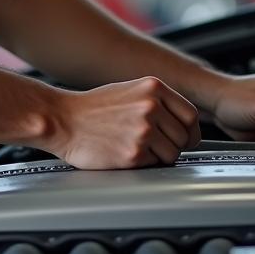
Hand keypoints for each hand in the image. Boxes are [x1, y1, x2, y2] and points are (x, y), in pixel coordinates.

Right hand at [49, 76, 200, 168]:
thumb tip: (183, 123)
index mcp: (153, 88)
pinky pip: (153, 165)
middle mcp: (151, 107)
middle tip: (154, 146)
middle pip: (184, 138)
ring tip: (136, 147)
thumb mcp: (130, 90)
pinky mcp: (133, 154)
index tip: (185, 138)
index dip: (190, 131)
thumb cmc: (93, 108)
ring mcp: (143, 130)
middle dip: (173, 146)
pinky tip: (124, 152)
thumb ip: (158, 101)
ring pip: (172, 154)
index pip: (191, 116)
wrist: (63, 119)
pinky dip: (143, 163)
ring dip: (159, 157)